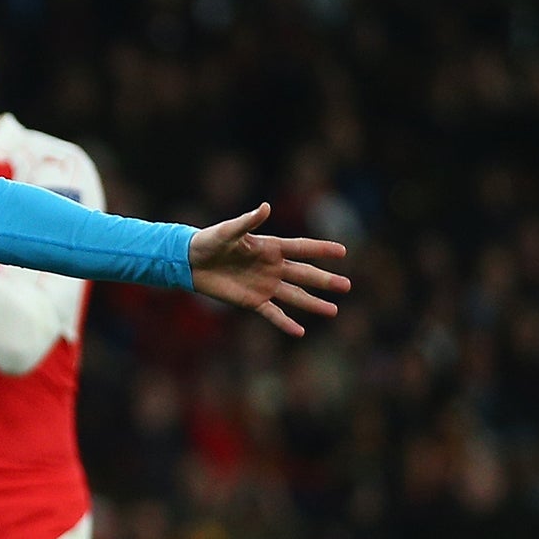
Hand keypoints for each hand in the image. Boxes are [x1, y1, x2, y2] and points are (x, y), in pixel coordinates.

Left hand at [187, 203, 349, 335]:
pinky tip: (300, 332)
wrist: (190, 261)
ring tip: (333, 311)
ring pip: (295, 296)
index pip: (302, 248)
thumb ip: (248, 221)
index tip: (343, 251)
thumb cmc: (210, 241)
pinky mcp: (252, 300)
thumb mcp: (228, 230)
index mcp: (271, 247)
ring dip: (313, 303)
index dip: (322, 249)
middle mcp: (273, 267)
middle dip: (325, 281)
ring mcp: (265, 285)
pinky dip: (285, 322)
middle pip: (305, 275)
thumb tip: (265, 207)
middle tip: (347, 286)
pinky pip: (272, 313)